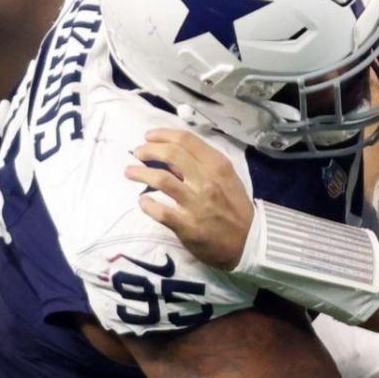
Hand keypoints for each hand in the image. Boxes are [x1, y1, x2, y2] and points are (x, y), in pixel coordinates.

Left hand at [126, 128, 254, 269]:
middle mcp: (207, 181)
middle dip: (148, 149)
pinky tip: (142, 202)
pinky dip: (147, 204)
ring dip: (140, 173)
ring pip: (161, 180)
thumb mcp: (228, 179)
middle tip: (138, 153)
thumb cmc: (235, 209)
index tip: (149, 137)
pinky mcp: (187, 226)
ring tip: (129, 172)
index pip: (186, 140)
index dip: (162, 135)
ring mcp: (196, 204)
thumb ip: (205, 165)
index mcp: (218, 166)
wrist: (248, 243)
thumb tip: (174, 153)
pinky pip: (160, 211)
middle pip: (171, 154)